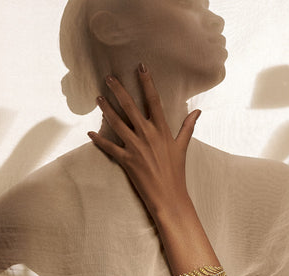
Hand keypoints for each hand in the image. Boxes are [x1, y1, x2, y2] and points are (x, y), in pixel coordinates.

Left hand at [88, 63, 201, 217]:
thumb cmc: (176, 171)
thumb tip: (197, 112)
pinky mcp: (126, 160)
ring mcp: (136, 147)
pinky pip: (109, 147)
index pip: (154, 100)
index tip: (140, 67)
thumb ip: (187, 127)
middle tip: (109, 77)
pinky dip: (99, 140)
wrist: (169, 196)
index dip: (147, 82)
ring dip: (106, 109)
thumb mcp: (182, 147)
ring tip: (98, 98)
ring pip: (116, 123)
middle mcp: (148, 135)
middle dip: (119, 90)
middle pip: (130, 107)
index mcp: (162, 130)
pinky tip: (90, 133)